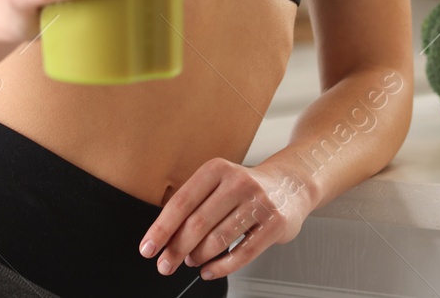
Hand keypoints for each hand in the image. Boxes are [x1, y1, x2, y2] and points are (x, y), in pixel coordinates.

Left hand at [138, 159, 309, 280]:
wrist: (291, 184)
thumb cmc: (246, 188)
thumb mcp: (218, 184)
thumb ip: (194, 205)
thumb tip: (165, 239)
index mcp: (218, 169)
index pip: (182, 202)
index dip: (162, 228)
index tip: (148, 248)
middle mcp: (239, 182)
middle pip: (198, 223)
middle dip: (176, 249)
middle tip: (165, 264)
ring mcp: (259, 203)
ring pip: (218, 240)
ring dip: (198, 257)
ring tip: (192, 261)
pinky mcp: (275, 224)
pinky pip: (242, 253)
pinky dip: (221, 267)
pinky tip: (209, 271)